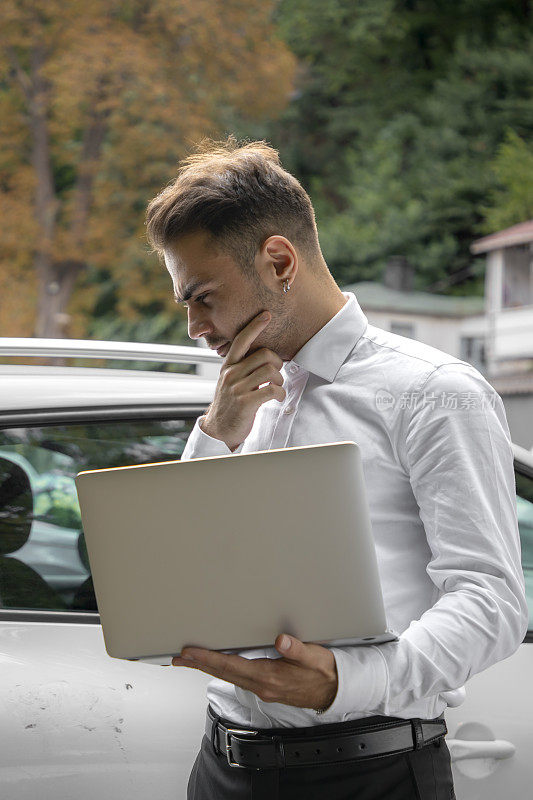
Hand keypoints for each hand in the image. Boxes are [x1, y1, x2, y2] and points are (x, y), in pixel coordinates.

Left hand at [171, 633, 337, 711]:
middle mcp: (262, 685)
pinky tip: (217, 664)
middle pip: (223, 673)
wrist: (334, 692)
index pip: (232, 665)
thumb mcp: (315, 658)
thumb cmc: (324, 673)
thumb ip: (298, 649)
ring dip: (208, 667)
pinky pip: (237, 678)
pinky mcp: (265, 687)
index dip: (208, 658)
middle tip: (178, 657)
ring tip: (190, 660)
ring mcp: (262, 688)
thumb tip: (280, 640)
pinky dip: (222, 670)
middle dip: (199, 664)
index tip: (190, 652)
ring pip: (228, 676)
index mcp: (270, 677)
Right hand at [201, 311, 285, 451]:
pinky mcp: (246, 402)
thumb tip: (265, 358)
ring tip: (276, 388)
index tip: (266, 315)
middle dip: (277, 363)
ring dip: (280, 380)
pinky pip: (272, 390)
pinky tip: (277, 398)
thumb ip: (243, 368)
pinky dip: (280, 393)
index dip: (254, 326)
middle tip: (276, 373)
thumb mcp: (231, 382)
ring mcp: (237, 388)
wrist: (219, 429)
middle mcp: (231, 374)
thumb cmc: (230, 404)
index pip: (241, 340)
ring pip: (270, 371)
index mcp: (228, 366)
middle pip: (264, 354)